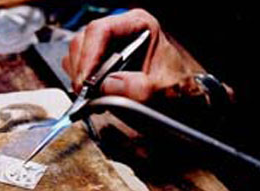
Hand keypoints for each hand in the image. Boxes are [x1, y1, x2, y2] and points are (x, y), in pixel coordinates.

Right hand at [62, 9, 205, 101]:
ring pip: (77, 54)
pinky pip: (79, 68)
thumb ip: (138, 88)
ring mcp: (107, 47)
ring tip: (90, 97)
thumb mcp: (162, 88)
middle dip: (82, 69)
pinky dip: (80, 83)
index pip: (101, 31)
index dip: (89, 55)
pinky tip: (92, 96)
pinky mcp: (100, 63)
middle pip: (84, 41)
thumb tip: (107, 86)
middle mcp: (120, 32)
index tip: (86, 81)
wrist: (182, 98)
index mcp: (138, 24)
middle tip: (85, 94)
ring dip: (79, 77)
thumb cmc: (177, 86)